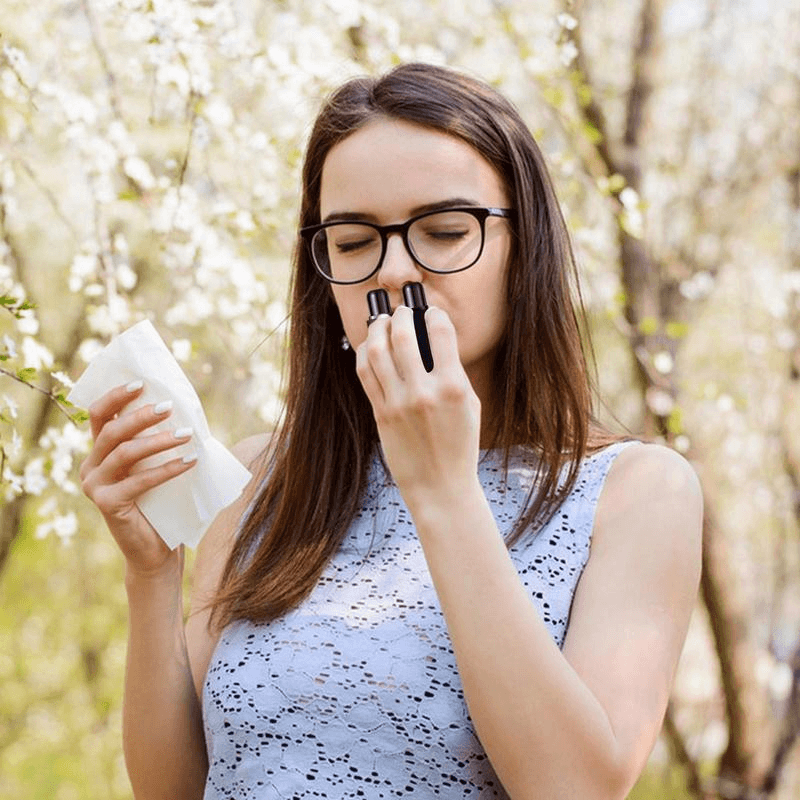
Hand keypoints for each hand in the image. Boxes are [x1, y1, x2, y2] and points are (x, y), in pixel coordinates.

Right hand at [79, 382, 195, 576]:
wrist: (157, 550)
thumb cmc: (162, 504)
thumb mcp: (158, 466)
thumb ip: (158, 442)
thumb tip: (184, 410)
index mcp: (100, 453)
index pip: (99, 416)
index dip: (116, 396)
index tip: (141, 383)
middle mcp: (91, 467)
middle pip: (112, 431)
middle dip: (141, 416)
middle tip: (169, 407)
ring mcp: (95, 487)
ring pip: (125, 453)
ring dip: (159, 441)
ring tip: (187, 434)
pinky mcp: (107, 505)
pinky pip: (139, 481)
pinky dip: (167, 469)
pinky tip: (190, 460)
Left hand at [355, 306, 480, 507]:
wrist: (440, 486)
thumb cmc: (460, 445)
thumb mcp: (470, 405)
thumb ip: (453, 371)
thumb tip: (433, 340)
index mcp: (453, 387)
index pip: (440, 332)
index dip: (434, 314)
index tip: (432, 313)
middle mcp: (423, 392)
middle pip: (403, 335)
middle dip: (401, 315)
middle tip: (403, 311)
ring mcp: (398, 403)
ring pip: (377, 351)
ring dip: (378, 329)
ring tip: (382, 322)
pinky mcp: (380, 414)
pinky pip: (365, 373)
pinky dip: (365, 353)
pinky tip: (370, 346)